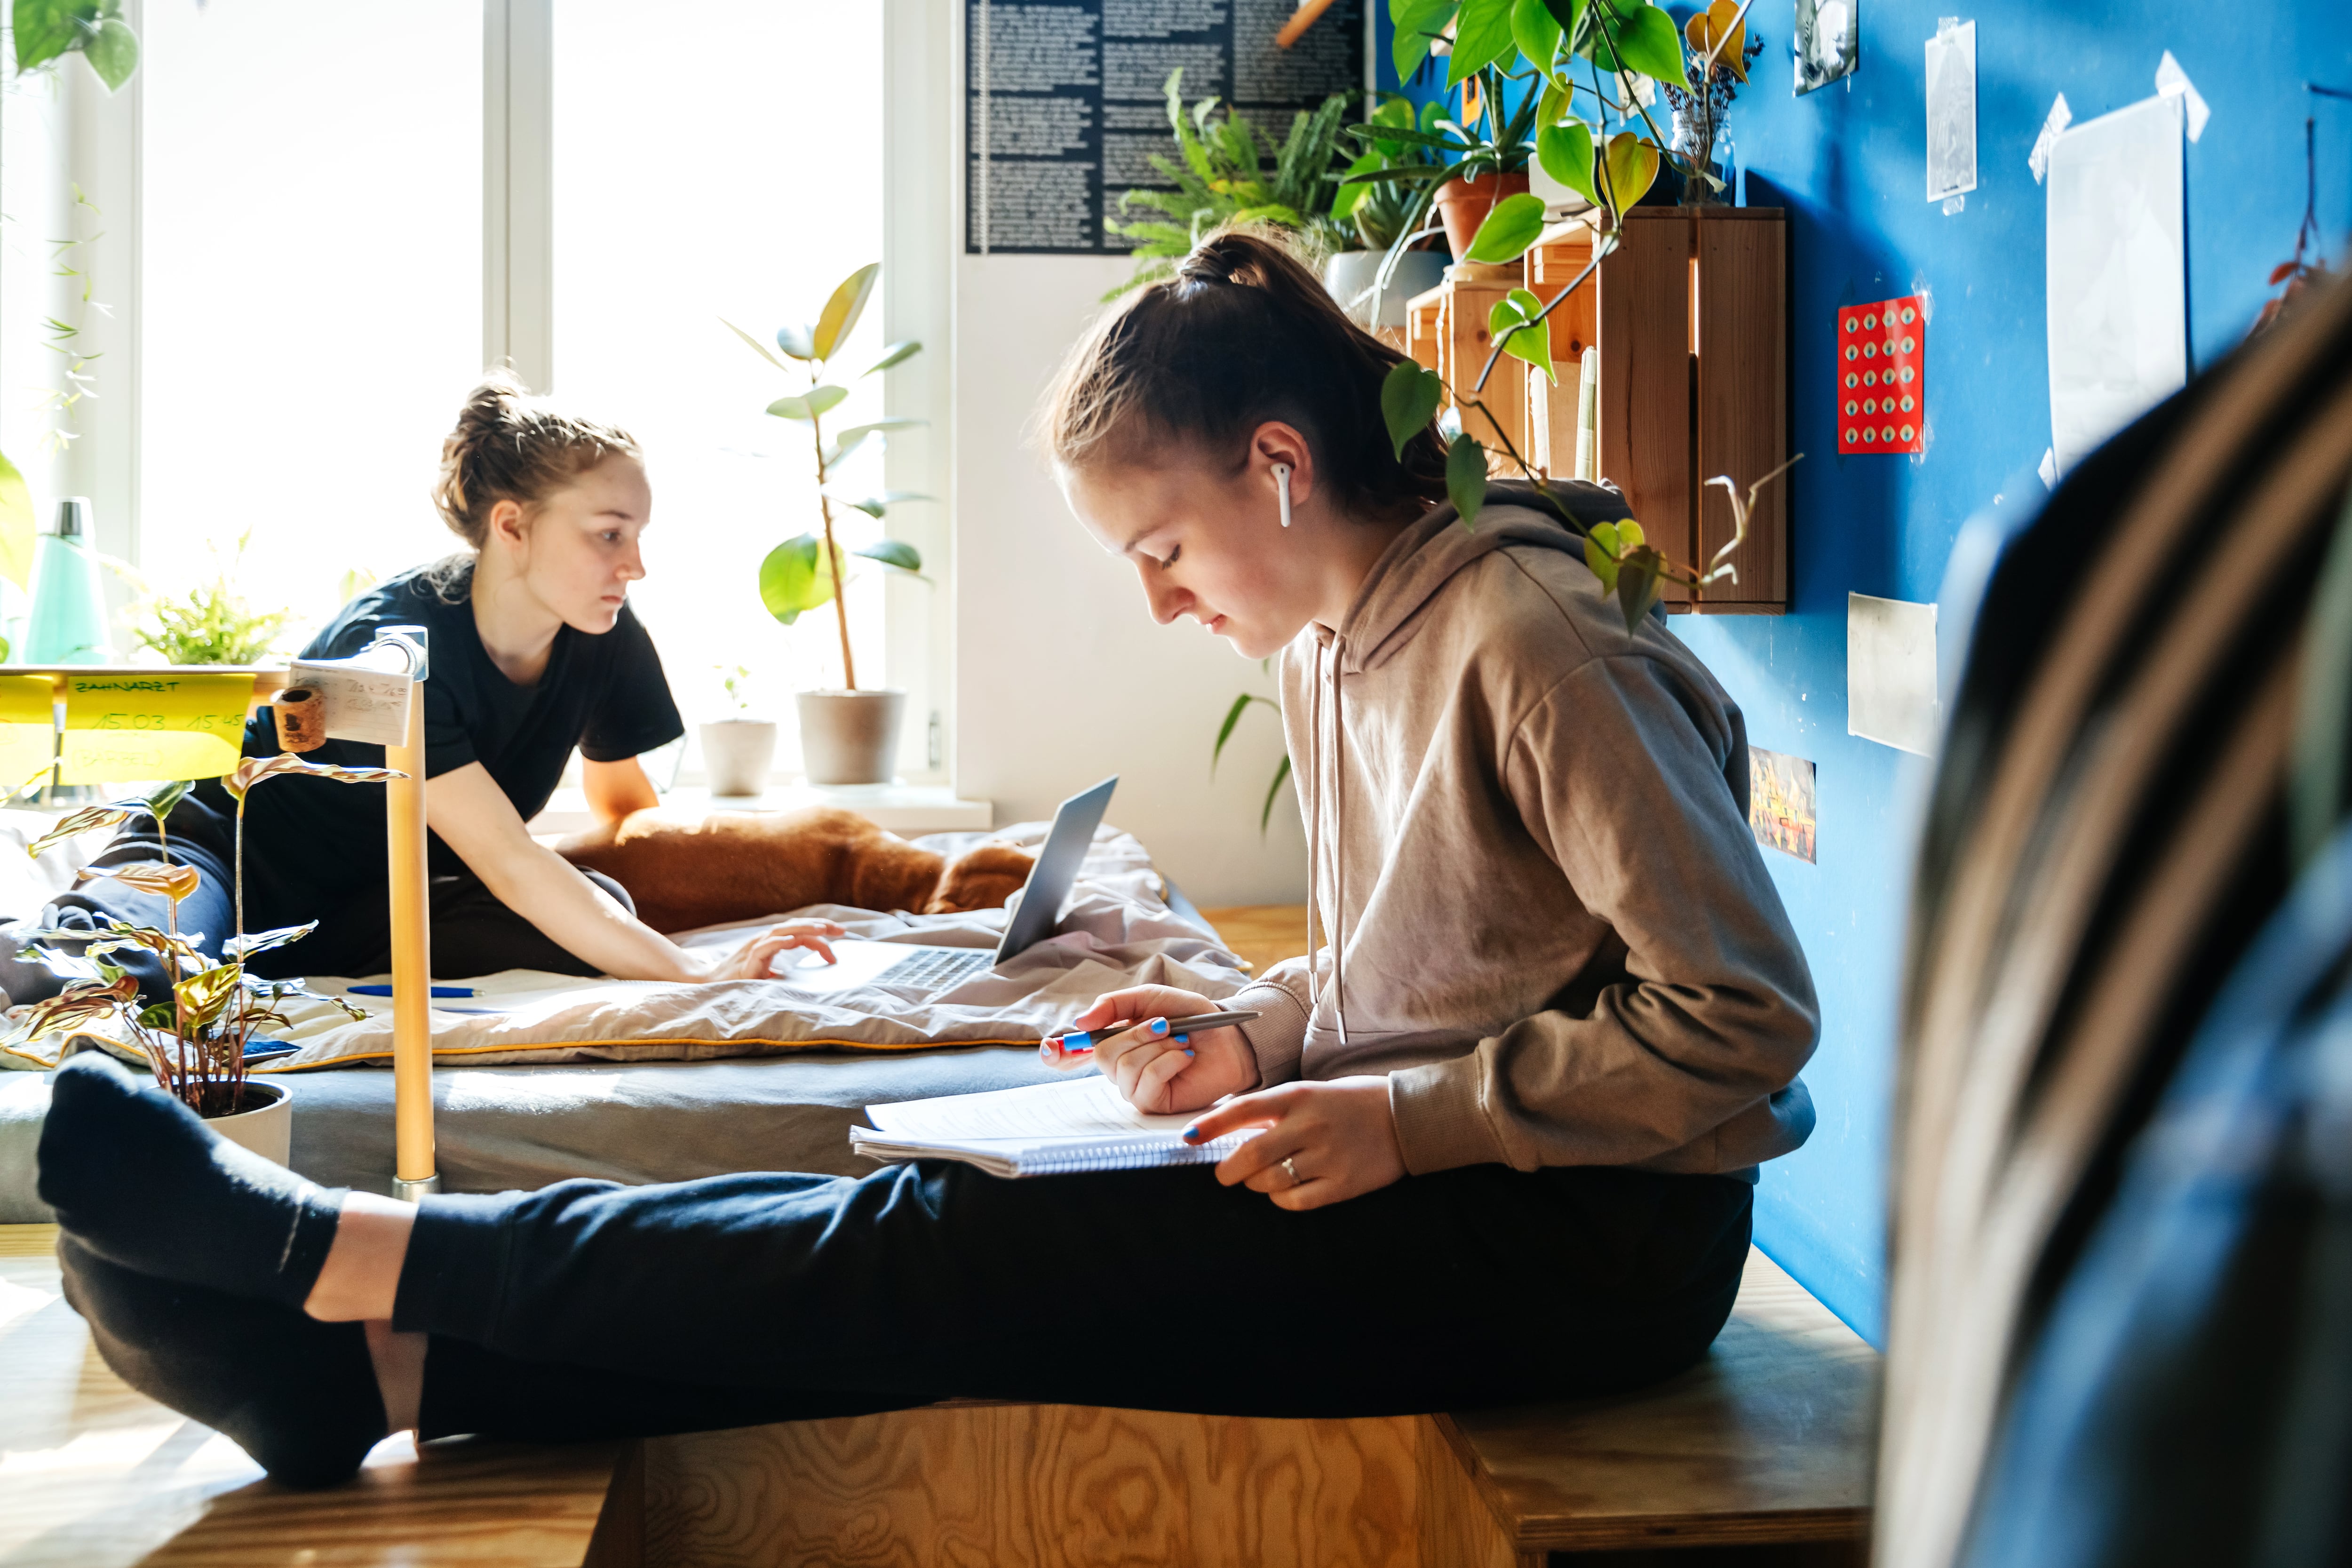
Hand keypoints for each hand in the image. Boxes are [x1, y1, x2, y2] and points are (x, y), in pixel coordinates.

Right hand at [700, 919, 846, 981]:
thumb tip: (812, 976)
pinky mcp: (747, 961)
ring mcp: (755, 949)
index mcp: (772, 942)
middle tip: (842, 930)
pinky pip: (763, 948)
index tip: (841, 936)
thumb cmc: (742, 980)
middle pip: (795, 927)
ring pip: (782, 933)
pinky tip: (792, 941)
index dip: (821, 932)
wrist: (712, 985)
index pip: (800, 932)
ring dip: (803, 929)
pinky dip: (777, 943)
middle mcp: (765, 941)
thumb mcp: (770, 973)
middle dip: (820, 926)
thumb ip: (786, 970)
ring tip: (822, 929)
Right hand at [1046, 983, 1257, 1114]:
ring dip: (1158, 1047)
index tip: (1051, 1049)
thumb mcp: (1152, 999)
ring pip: (1124, 1067)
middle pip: (1103, 1054)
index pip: (1074, 1053)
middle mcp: (1120, 1067)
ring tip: (1182, 1042)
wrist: (1231, 1037)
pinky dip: (1167, 1063)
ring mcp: (1135, 1088)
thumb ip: (1115, 1004)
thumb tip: (1081, 1022)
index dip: (1059, 1053)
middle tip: (1165, 1025)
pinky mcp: (1154, 1104)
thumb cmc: (1193, 1017)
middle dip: (1136, 1034)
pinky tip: (1185, 1057)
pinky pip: (1145, 1084)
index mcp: (1116, 1041)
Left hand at [1182, 1077, 1405, 1210]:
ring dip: (1256, 1183)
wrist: (1405, 1117)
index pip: (1243, 1109)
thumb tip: (1229, 1132)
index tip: (1188, 1137)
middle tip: (1225, 1173)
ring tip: (1264, 1177)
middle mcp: (1310, 1126)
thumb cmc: (1350, 1103)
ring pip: (1268, 1182)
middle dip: (1227, 1169)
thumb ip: (1273, 1110)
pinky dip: (1281, 1199)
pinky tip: (1287, 1188)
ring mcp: (1327, 1157)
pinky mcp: (1343, 1185)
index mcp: (1299, 1096)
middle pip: (1250, 1155)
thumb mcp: (1310, 1093)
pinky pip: (1294, 1201)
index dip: (1210, 1125)